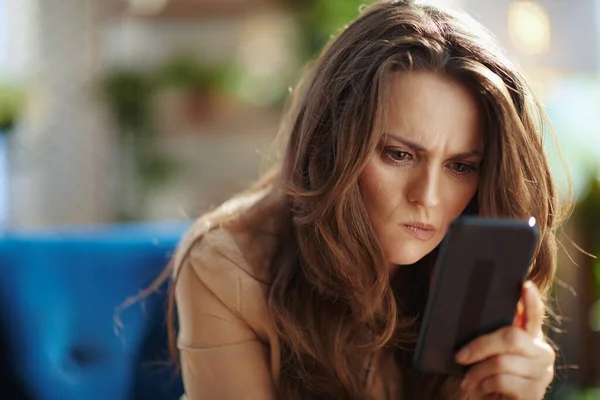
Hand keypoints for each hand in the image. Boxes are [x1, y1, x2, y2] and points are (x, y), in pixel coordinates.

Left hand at [455, 281, 554, 398]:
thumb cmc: (486, 374)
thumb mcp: (485, 352)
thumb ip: (487, 334)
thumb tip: (466, 312)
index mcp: (530, 336)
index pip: (535, 314)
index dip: (531, 300)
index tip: (524, 285)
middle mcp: (542, 352)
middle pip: (512, 337)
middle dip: (481, 346)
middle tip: (459, 356)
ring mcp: (542, 373)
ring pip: (503, 362)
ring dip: (477, 371)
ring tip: (467, 379)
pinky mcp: (535, 393)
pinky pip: (503, 381)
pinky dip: (485, 384)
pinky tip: (479, 387)